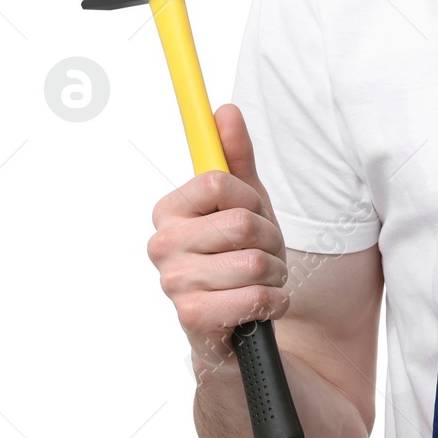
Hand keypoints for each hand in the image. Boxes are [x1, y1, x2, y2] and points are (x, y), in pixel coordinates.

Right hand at [146, 103, 289, 377]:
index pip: (216, 181)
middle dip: (271, 239)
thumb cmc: (243, 257)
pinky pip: (252, 297)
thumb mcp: (247, 202)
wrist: (245, 326)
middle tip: (265, 254)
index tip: (251, 213)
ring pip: (253, 261)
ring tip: (263, 281)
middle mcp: (162, 246)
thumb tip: (225, 111)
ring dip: (275, 273)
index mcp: (170, 211)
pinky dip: (273, 302)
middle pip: (241, 223)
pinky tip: (264, 306)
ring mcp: (173, 285)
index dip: (248, 198)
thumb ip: (235, 156)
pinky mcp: (192, 320)